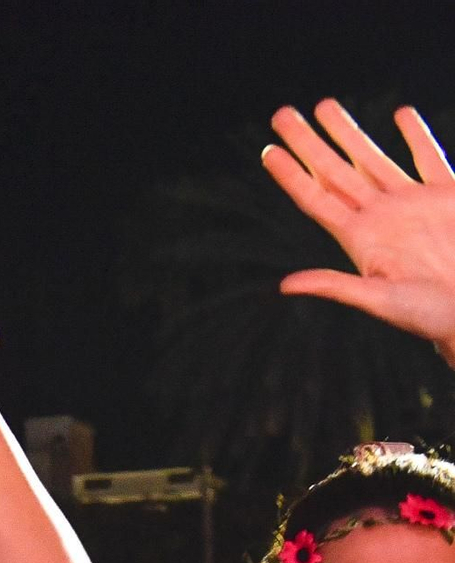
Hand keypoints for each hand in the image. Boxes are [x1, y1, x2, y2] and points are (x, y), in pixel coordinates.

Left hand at [263, 101, 454, 357]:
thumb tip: (285, 285)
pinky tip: (401, 114)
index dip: (291, 175)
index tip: (268, 152)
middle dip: (309, 142)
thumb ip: (336, 287)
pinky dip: (416, 136)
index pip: (316, 198)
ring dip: (349, 132)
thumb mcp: (381, 302)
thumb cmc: (431, 316)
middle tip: (281, 115)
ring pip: (373, 158)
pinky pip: (429, 158)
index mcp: (360, 239)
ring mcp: (413, 203)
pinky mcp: (448, 196)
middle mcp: (381, 215)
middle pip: (335, 170)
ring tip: (324, 105)